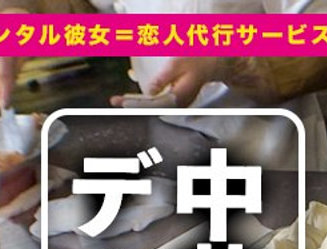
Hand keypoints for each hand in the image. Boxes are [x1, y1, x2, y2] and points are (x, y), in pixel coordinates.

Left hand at [110, 58, 227, 106]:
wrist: (212, 65)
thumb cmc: (196, 62)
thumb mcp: (176, 65)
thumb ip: (162, 79)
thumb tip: (148, 90)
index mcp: (179, 97)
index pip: (153, 104)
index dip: (136, 104)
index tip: (122, 103)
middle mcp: (178, 104)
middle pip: (150, 108)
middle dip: (131, 105)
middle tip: (113, 101)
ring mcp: (178, 104)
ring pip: (152, 107)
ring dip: (136, 103)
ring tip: (119, 100)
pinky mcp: (175, 100)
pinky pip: (157, 103)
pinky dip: (143, 101)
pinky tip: (132, 98)